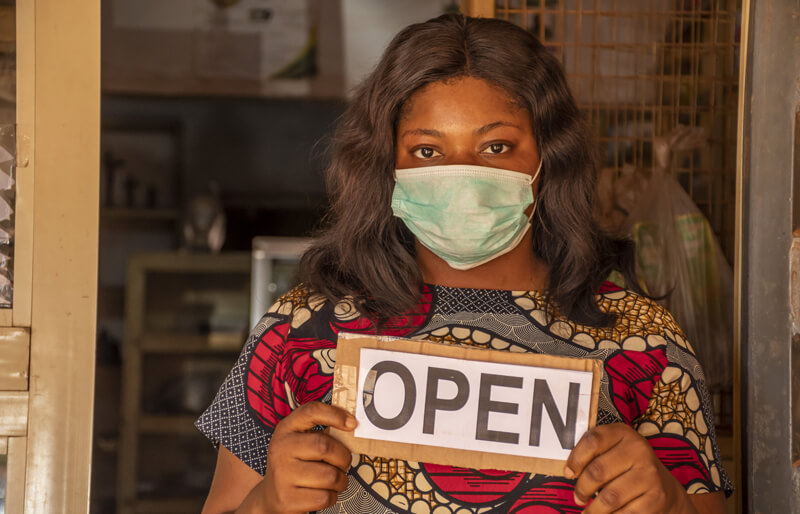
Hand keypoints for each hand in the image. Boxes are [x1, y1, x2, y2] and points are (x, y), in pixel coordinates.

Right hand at [260, 402, 356, 513]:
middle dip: (343, 457)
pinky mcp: (287, 498)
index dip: (335, 415)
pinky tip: (323, 493)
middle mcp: (281, 448)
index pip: (311, 412)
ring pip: (330, 476)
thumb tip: (352, 426)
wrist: (271, 496)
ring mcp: (282, 474)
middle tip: (344, 463)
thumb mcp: (300, 442)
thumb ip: (323, 433)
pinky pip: (325, 497)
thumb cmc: (295, 466)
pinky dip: (332, 497)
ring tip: (334, 480)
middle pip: (325, 446)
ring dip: (341, 481)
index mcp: (286, 429)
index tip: (352, 424)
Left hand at [564, 423, 695, 513]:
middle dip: (582, 489)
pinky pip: (624, 513)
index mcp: (624, 433)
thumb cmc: (628, 467)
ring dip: (593, 509)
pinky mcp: (655, 499)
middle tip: (578, 497)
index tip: (568, 474)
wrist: (665, 488)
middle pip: (597, 471)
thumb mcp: (613, 451)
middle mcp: (639, 450)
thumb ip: (592, 453)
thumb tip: (569, 472)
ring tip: (588, 511)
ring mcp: (649, 475)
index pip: (593, 441)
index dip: (575, 459)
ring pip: (609, 497)